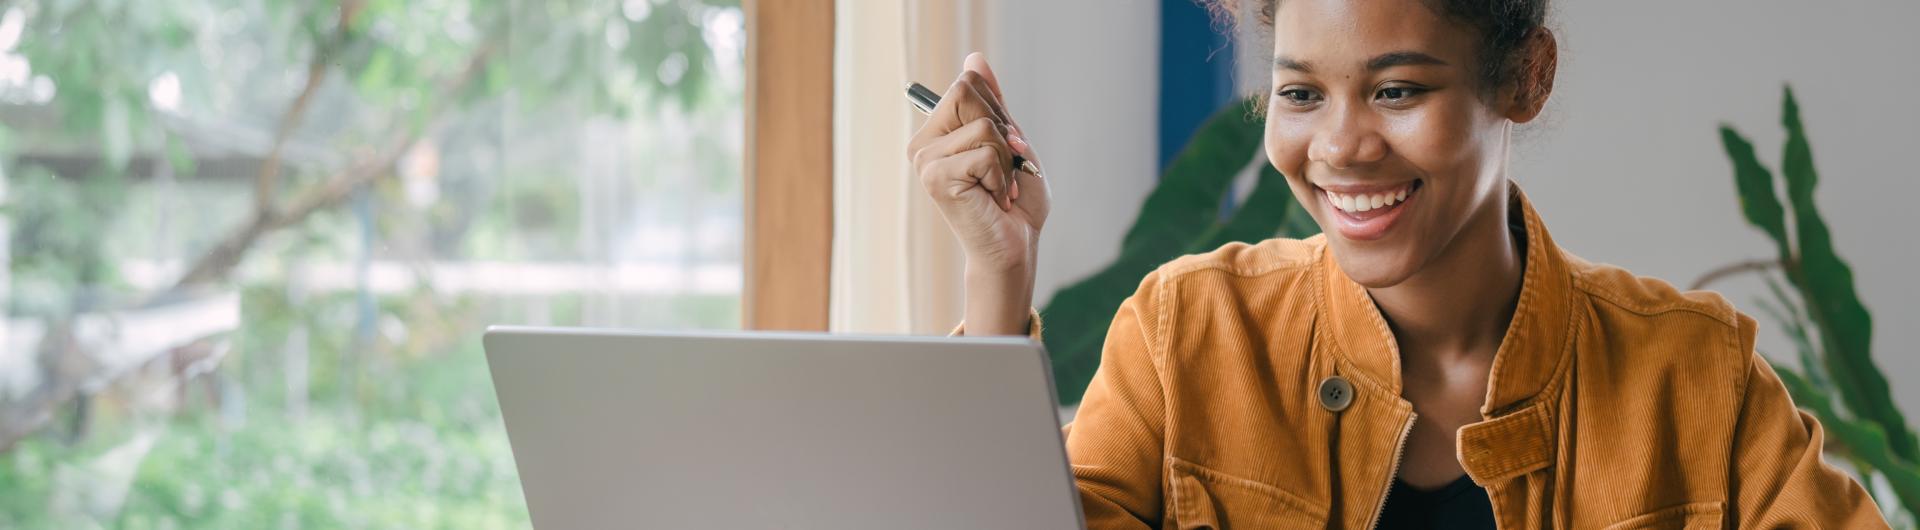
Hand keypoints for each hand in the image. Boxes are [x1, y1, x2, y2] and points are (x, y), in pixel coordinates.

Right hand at [906, 52, 1050, 334]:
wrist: (1015, 246)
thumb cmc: (1014, 202)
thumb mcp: (1009, 141)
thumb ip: (992, 102)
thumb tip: (974, 58)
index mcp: (939, 131)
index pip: (968, 83)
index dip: (998, 111)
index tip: (1005, 148)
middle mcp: (924, 144)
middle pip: (968, 92)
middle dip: (1002, 130)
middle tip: (1003, 168)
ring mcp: (925, 161)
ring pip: (982, 126)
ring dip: (1005, 159)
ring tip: (998, 187)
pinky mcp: (935, 178)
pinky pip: (985, 153)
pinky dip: (1001, 177)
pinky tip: (992, 199)